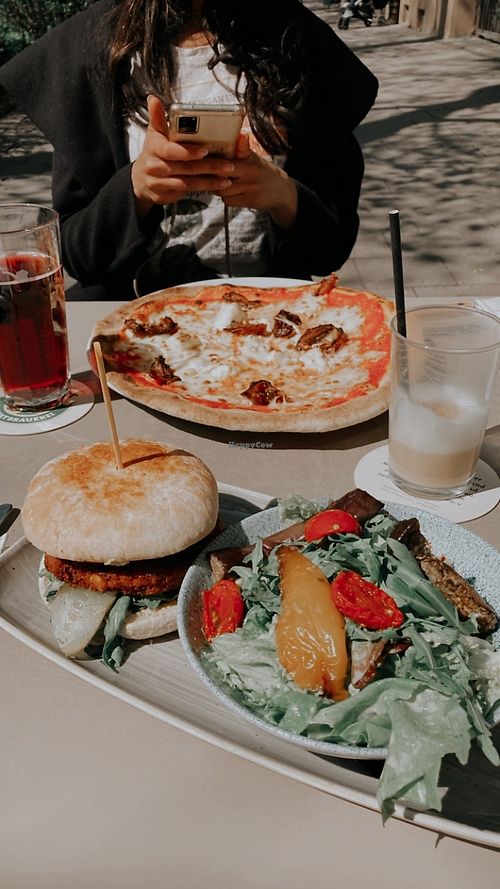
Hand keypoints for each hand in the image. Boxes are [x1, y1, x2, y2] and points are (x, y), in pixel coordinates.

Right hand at [131, 96, 236, 216]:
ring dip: (210, 181)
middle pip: (186, 168)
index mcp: (154, 147)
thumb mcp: (154, 134)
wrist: (140, 180)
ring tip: (228, 178)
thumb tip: (153, 99)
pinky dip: (204, 189)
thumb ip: (157, 117)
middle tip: (229, 165)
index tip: (205, 150)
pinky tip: (217, 185)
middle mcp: (155, 166)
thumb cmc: (154, 152)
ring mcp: (159, 183)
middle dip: (209, 167)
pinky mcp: (165, 196)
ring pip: (188, 183)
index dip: (188, 152)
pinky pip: (188, 192)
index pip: (171, 150)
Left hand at [217, 133, 297, 230]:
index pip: (224, 161)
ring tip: (221, 184)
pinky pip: (229, 201)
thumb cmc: (261, 172)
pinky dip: (227, 198)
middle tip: (209, 174)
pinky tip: (230, 194)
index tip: (205, 162)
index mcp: (248, 161)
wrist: (281, 190)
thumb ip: (242, 149)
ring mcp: (251, 188)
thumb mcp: (252, 158)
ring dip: (218, 189)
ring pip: (222, 190)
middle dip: (212, 176)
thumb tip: (240, 134)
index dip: (213, 163)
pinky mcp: (251, 201)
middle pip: (221, 176)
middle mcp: (250, 173)